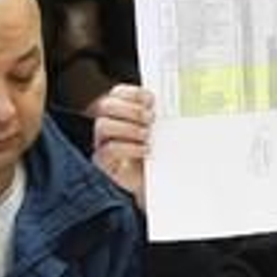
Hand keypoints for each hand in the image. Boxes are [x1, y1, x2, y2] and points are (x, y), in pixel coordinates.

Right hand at [91, 83, 154, 207]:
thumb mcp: (160, 132)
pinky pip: (109, 149)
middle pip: (105, 105)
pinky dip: (129, 147)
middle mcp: (108, 124)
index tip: (150, 100)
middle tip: (150, 118)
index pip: (117, 93)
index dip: (132, 93)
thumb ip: (159, 117)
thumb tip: (173, 103)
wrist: (154, 184)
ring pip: (103, 125)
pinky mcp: (103, 162)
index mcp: (120, 112)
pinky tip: (144, 149)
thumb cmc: (156, 154)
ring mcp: (103, 143)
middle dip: (130, 109)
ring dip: (129, 127)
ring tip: (147, 135)